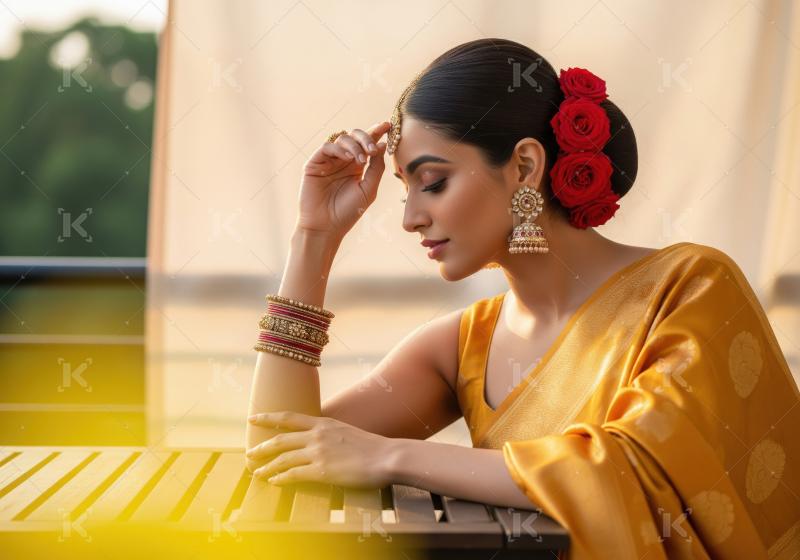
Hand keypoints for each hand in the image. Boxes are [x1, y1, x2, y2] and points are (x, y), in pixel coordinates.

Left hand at [246, 410, 395, 488]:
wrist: (387, 456)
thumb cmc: (372, 447)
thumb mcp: (346, 431)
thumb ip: (330, 433)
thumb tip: (319, 438)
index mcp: (323, 423)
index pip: (289, 417)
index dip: (268, 417)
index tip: (253, 417)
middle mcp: (317, 435)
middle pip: (281, 439)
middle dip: (262, 447)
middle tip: (249, 453)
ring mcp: (319, 452)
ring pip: (283, 458)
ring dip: (267, 467)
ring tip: (258, 473)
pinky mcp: (322, 470)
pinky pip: (294, 474)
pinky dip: (281, 478)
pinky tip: (275, 482)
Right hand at [296, 122, 390, 240]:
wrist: (326, 227)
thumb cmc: (348, 212)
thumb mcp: (369, 189)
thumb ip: (376, 168)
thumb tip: (382, 144)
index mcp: (357, 166)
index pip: (367, 144)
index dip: (377, 132)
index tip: (388, 125)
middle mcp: (343, 160)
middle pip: (355, 136)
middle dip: (366, 138)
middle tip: (373, 148)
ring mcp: (329, 161)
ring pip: (342, 139)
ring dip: (355, 145)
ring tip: (361, 159)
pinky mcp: (315, 163)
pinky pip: (327, 147)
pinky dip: (339, 148)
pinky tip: (348, 157)